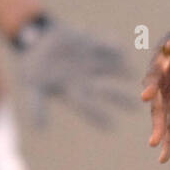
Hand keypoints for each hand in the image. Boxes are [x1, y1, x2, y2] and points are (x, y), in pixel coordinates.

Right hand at [19, 18, 134, 128]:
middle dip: (119, 98)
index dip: (97, 115)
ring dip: (120, 70)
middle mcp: (85, 78)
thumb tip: (40, 129)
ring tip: (131, 74)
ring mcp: (90, 60)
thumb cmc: (35, 68)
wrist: (37, 40)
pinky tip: (121, 49)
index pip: (86, 105)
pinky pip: (105, 46)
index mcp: (72, 89)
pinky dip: (111, 47)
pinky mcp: (91, 43)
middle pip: (105, 90)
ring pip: (110, 68)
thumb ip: (37, 106)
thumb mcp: (33, 86)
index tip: (111, 127)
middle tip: (136, 106)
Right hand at [142, 0, 169, 162]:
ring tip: (155, 143)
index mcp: (169, 51)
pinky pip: (167, 124)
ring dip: (157, 124)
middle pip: (155, 80)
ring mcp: (162, 91)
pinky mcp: (168, 106)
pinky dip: (167, 140)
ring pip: (158, 108)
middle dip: (152, 88)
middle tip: (146, 96)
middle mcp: (161, 72)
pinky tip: (164, 158)